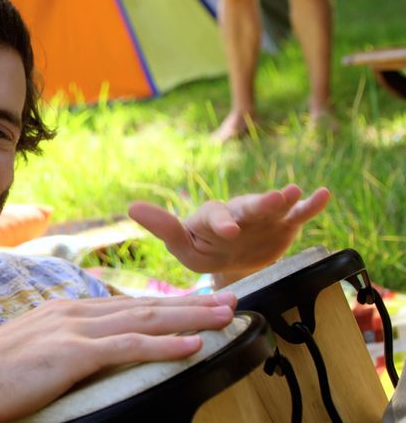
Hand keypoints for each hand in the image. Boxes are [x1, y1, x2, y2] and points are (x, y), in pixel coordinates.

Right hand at [0, 292, 237, 422]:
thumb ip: (55, 354)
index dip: (164, 306)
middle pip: (142, 306)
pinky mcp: (70, 354)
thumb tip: (75, 364)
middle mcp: (70, 312)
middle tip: (230, 301)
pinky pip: (128, 347)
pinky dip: (164, 344)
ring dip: (189, 317)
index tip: (195, 306)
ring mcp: (71, 331)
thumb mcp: (26, 358)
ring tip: (225, 315)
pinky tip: (193, 344)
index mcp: (60, 313)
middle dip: (189, 303)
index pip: (123, 307)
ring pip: (143, 320)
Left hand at [128, 184, 330, 278]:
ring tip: (294, 191)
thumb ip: (164, 228)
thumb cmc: (203, 250)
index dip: (221, 223)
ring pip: (274, 207)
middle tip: (271, 199)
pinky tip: (322, 195)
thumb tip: (132, 207)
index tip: (228, 231)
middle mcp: (239, 212)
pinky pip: (298, 215)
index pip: (215, 218)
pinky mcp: (284, 226)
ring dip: (283, 200)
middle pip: (248, 207)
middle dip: (259, 204)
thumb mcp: (182, 246)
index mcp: (212, 218)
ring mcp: (263, 218)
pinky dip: (310, 206)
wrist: (233, 262)